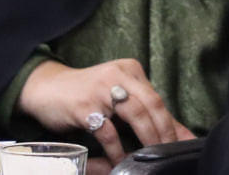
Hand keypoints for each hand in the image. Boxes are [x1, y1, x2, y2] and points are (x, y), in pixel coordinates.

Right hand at [17, 59, 195, 163]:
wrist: (45, 88)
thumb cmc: (87, 94)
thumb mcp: (118, 97)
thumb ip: (146, 112)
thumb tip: (182, 134)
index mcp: (130, 70)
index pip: (157, 99)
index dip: (172, 124)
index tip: (183, 143)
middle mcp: (119, 75)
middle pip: (152, 104)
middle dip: (164, 132)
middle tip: (169, 151)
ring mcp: (101, 89)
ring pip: (136, 114)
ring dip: (147, 138)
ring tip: (152, 155)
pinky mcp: (84, 106)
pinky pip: (107, 131)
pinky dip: (117, 148)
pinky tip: (121, 160)